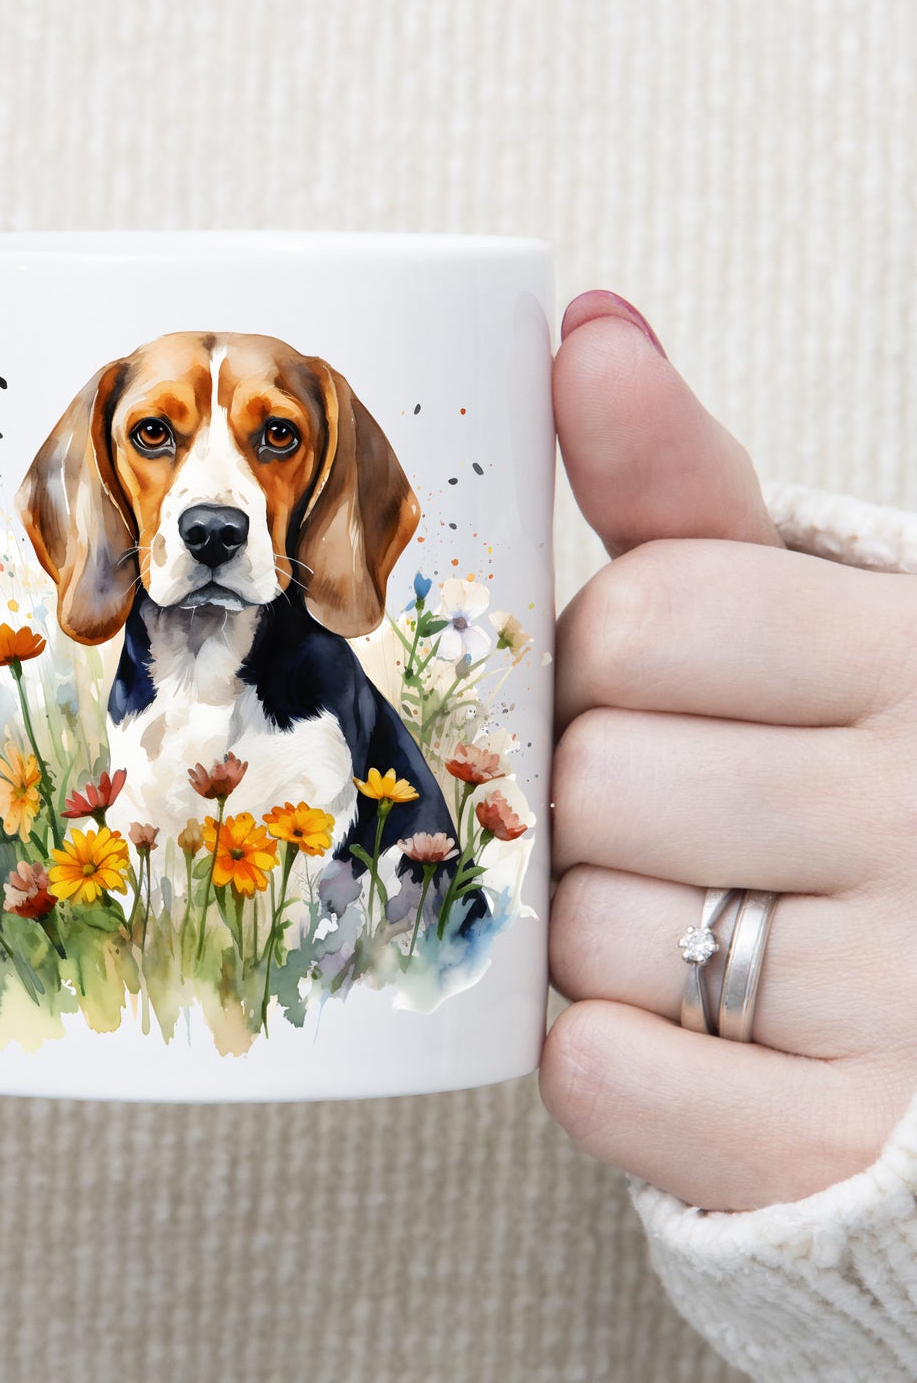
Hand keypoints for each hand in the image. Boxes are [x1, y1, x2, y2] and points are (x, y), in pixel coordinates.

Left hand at [540, 290, 916, 1212]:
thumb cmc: (852, 770)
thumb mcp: (803, 611)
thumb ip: (684, 486)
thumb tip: (587, 325)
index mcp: (915, 655)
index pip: (649, 615)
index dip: (604, 659)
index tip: (647, 687)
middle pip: (598, 777)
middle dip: (590, 798)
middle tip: (667, 820)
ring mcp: (908, 997)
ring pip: (590, 932)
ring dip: (595, 931)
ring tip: (690, 922)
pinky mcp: (839, 1147)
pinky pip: (607, 1077)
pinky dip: (601, 1058)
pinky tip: (668, 1030)